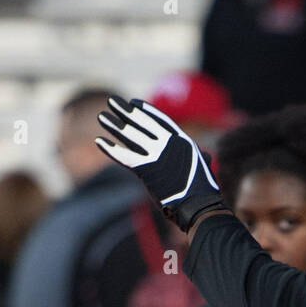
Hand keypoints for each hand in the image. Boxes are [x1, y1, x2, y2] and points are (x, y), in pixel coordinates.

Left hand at [95, 96, 224, 231]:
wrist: (198, 205)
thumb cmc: (204, 191)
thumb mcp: (205, 168)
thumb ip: (202, 158)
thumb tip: (206, 156)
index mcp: (182, 141)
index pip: (160, 120)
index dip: (145, 110)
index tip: (133, 103)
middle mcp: (168, 144)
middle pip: (142, 123)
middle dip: (125, 111)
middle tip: (112, 101)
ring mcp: (157, 156)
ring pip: (130, 136)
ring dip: (114, 126)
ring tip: (101, 117)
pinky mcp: (147, 170)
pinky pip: (124, 157)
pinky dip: (111, 149)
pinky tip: (99, 141)